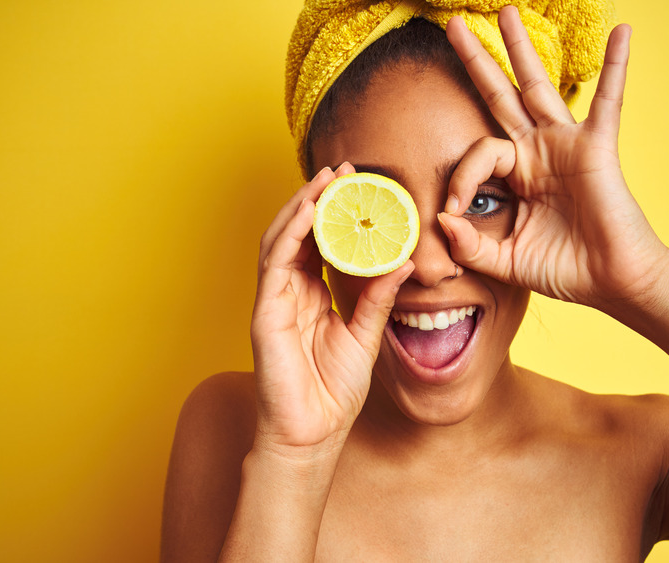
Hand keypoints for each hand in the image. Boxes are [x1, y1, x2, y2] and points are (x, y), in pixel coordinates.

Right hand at [250, 162, 413, 455]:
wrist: (312, 435)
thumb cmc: (332, 392)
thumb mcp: (365, 336)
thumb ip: (378, 299)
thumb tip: (402, 262)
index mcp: (312, 296)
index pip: (320, 243)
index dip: (335, 213)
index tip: (358, 186)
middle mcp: (290, 292)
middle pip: (298, 233)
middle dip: (317, 198)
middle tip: (342, 169)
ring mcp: (274, 300)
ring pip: (281, 239)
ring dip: (301, 206)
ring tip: (325, 180)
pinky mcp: (265, 312)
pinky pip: (274, 264)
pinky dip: (289, 233)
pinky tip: (307, 212)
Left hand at [439, 7, 668, 309]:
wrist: (612, 283)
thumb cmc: (566, 270)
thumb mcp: (506, 261)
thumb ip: (471, 245)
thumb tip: (441, 220)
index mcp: (518, 174)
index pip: (478, 155)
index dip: (459, 179)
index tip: (452, 211)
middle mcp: (538, 151)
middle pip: (500, 96)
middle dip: (477, 61)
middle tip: (452, 26)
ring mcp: (566, 144)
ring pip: (538, 87)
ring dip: (521, 49)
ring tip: (505, 13)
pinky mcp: (597, 147)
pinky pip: (607, 101)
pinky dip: (616, 67)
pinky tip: (623, 32)